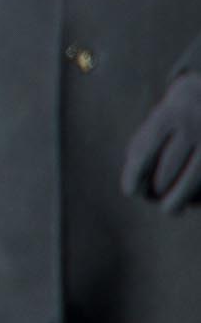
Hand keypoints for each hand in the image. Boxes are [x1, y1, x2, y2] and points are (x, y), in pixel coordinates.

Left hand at [121, 72, 200, 209]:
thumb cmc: (177, 115)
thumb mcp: (159, 120)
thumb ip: (143, 146)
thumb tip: (134, 185)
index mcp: (170, 114)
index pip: (146, 150)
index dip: (135, 174)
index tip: (129, 192)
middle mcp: (195, 124)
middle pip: (171, 167)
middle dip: (158, 190)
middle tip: (152, 199)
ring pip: (194, 178)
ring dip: (179, 198)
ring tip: (170, 209)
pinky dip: (200, 196)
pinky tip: (193, 202)